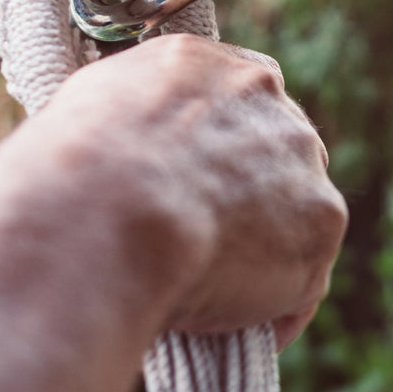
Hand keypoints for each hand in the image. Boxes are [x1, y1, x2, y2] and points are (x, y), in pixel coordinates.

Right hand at [0, 35, 345, 391]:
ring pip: (291, 216)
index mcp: (210, 66)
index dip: (215, 150)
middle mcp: (269, 100)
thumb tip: (117, 145)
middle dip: (246, 197)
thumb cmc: (72, 167)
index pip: (234, 103)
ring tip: (206, 290)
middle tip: (200, 243)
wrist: (104, 208)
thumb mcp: (91, 109)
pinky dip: (269, 308)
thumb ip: (131, 118)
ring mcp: (302, 161)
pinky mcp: (320, 223)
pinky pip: (299, 279)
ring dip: (260, 252)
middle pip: (274, 155)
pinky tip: (225, 325)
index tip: (193, 185)